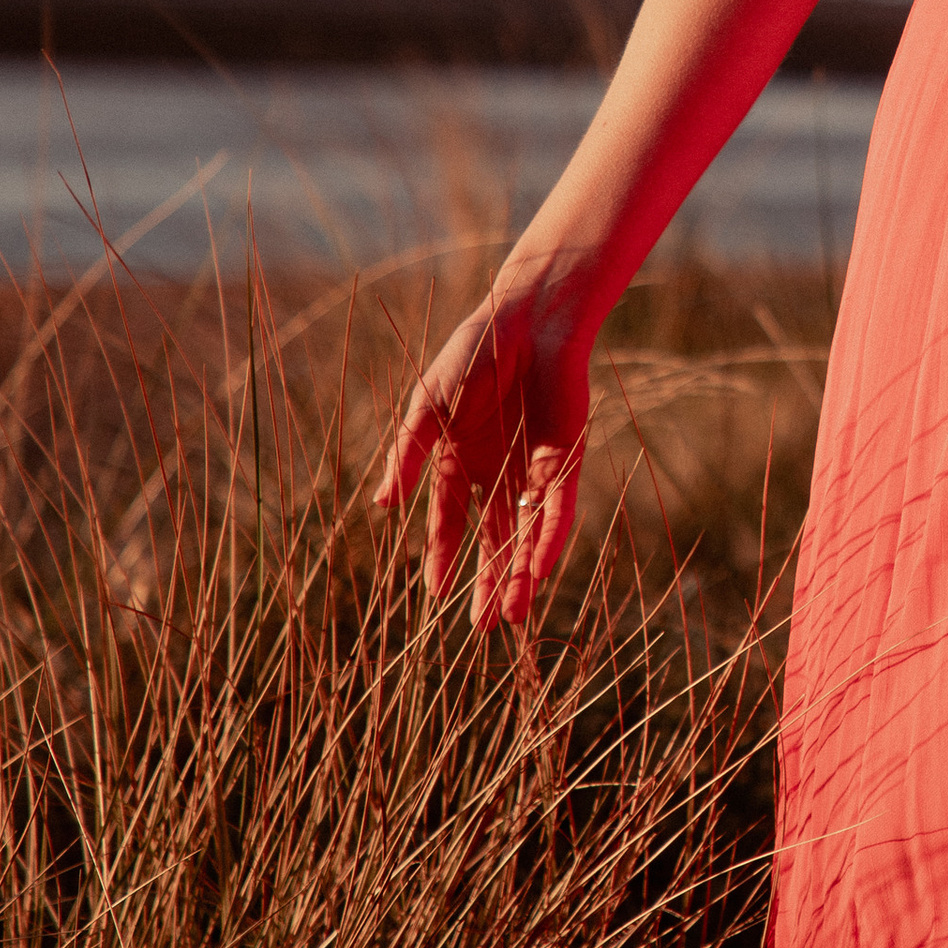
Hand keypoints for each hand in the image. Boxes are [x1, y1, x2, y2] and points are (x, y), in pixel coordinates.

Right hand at [373, 275, 592, 632]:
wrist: (530, 318)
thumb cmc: (476, 351)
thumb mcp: (430, 404)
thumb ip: (409, 452)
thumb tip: (381, 504)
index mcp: (460, 456)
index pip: (449, 518)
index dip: (442, 554)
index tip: (434, 592)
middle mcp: (498, 469)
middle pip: (491, 538)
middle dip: (486, 582)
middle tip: (480, 629)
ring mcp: (534, 467)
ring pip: (525, 535)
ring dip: (519, 575)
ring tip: (510, 618)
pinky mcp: (566, 460)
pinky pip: (558, 511)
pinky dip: (548, 542)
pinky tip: (539, 571)